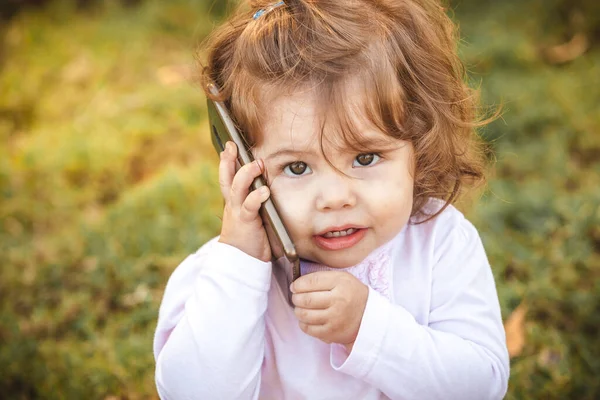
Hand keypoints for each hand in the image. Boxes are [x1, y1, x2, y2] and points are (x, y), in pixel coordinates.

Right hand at [218, 142, 271, 261]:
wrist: (241, 260)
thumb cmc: (250, 237)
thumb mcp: (250, 215)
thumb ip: (255, 201)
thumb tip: (267, 185)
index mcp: (233, 201)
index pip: (227, 177)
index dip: (226, 161)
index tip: (229, 146)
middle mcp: (232, 204)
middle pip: (227, 178)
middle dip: (228, 160)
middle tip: (233, 146)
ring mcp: (237, 212)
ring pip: (237, 188)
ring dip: (246, 174)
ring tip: (257, 164)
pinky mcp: (246, 222)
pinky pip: (250, 206)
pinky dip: (256, 197)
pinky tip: (264, 190)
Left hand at [290, 271, 368, 350]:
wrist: (369, 316)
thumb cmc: (352, 294)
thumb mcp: (342, 278)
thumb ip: (321, 277)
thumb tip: (297, 284)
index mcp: (341, 283)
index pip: (311, 281)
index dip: (298, 284)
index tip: (295, 286)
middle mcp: (338, 301)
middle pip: (306, 299)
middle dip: (296, 298)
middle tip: (296, 297)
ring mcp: (335, 319)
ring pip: (304, 315)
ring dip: (298, 310)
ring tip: (301, 308)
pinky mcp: (331, 333)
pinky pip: (308, 329)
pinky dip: (303, 323)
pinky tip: (307, 319)